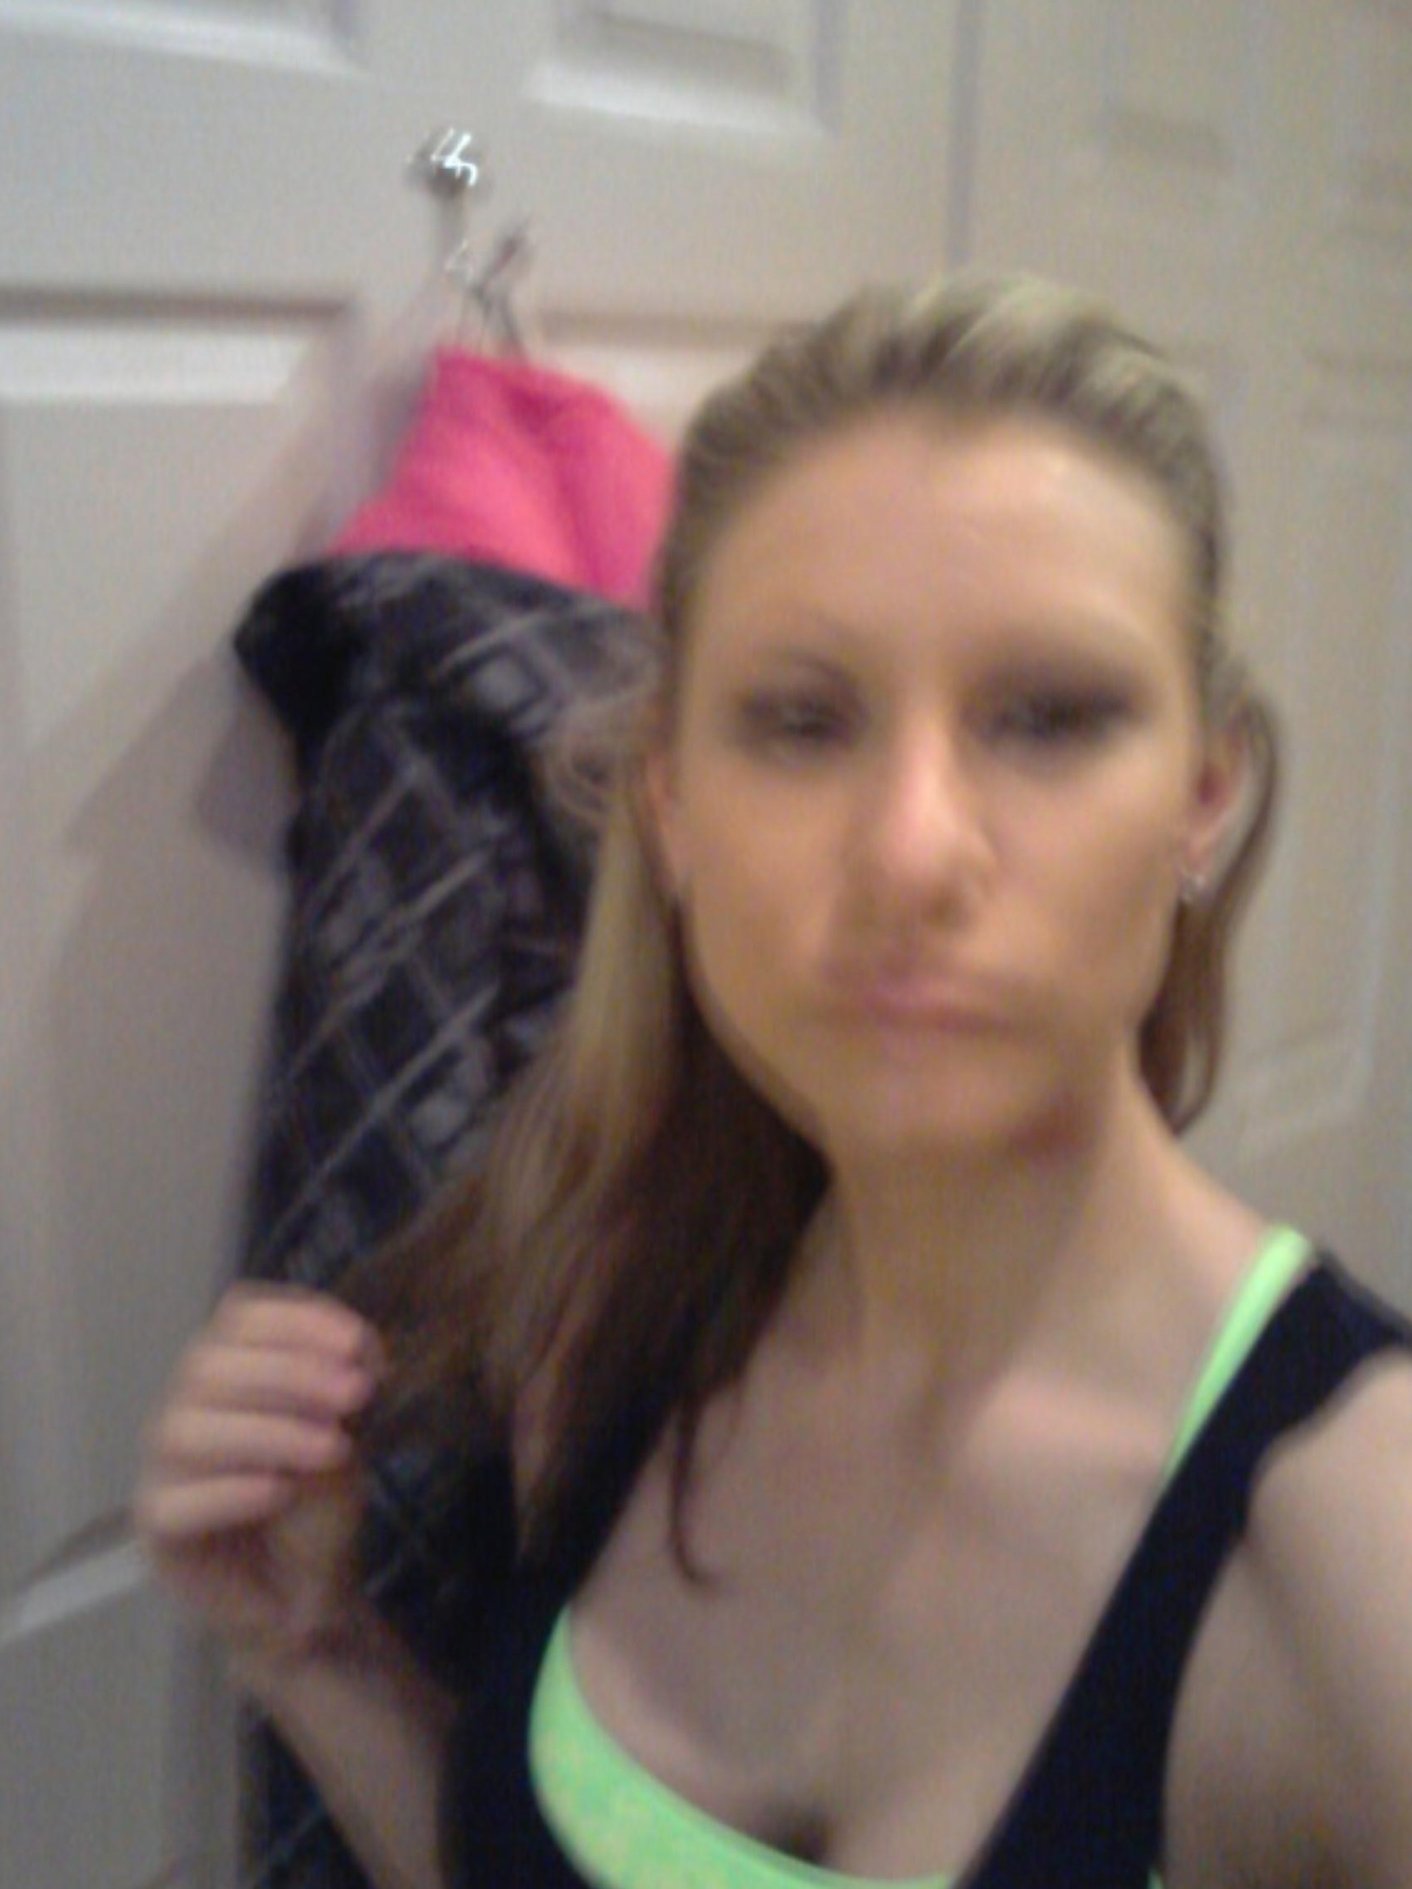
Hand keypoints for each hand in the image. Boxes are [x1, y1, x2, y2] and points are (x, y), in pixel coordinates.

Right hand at [134, 1284, 383, 1687]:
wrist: (304, 1596)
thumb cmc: (315, 1506)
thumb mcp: (344, 1437)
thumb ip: (340, 1395)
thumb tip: (353, 1356)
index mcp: (228, 1368)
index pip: (240, 1316)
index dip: (296, 1319)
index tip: (358, 1343)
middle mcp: (185, 1405)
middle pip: (210, 1363)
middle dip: (291, 1371)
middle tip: (357, 1394)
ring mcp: (162, 1466)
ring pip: (187, 1429)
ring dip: (269, 1430)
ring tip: (332, 1449)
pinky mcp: (156, 1527)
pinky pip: (174, 1501)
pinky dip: (229, 1490)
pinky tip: (278, 1491)